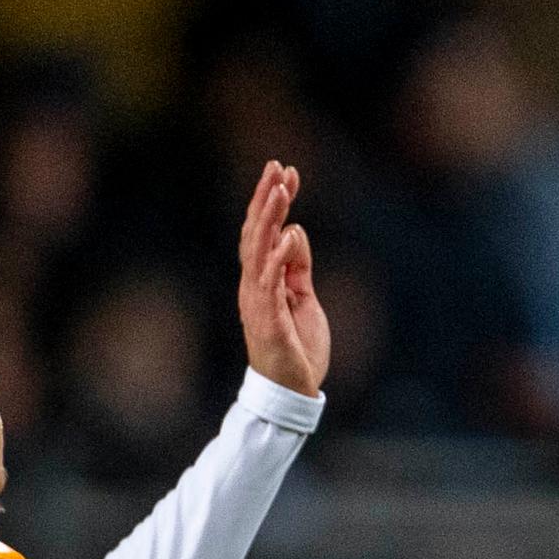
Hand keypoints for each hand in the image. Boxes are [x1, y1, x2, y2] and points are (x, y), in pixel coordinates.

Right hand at [237, 161, 328, 397]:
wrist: (292, 392)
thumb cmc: (296, 348)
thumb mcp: (304, 299)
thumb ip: (299, 267)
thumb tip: (296, 231)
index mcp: (262, 279)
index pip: (265, 232)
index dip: (273, 201)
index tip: (286, 172)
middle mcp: (254, 284)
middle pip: (256, 232)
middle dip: (266, 198)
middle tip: (276, 167)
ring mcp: (258, 300)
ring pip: (259, 250)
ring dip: (269, 218)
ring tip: (279, 189)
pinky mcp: (267, 319)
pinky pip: (270, 282)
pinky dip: (279, 257)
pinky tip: (290, 234)